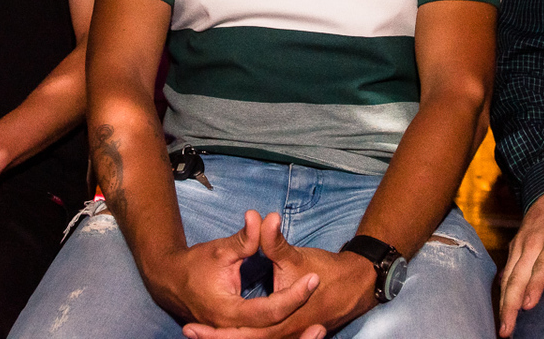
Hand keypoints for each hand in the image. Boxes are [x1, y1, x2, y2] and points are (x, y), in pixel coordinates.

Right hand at [150, 211, 320, 332]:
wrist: (171, 281)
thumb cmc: (195, 265)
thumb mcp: (221, 250)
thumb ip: (245, 238)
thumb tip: (262, 217)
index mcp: (228, 312)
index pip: (269, 310)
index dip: (294, 296)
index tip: (314, 279)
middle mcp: (230, 328)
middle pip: (272, 332)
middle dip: (298, 328)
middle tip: (323, 316)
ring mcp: (232, 333)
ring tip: (320, 331)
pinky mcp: (236, 333)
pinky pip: (261, 338)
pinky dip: (280, 335)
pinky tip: (304, 334)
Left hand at [182, 212, 372, 338]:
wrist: (354, 282)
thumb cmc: (325, 270)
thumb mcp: (294, 256)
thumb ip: (272, 241)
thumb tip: (256, 216)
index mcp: (286, 317)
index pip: (249, 328)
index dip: (219, 331)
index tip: (192, 324)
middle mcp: (286, 332)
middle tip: (189, 330)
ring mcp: (290, 336)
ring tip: (195, 332)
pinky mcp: (291, 335)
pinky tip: (222, 335)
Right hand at [498, 187, 543, 337]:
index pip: (543, 266)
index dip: (535, 286)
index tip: (528, 305)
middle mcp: (532, 243)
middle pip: (518, 276)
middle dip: (511, 303)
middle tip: (508, 328)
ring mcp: (520, 246)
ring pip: (508, 276)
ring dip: (503, 301)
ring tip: (503, 326)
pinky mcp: (513, 248)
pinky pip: (505, 272)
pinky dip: (502, 291)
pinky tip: (503, 308)